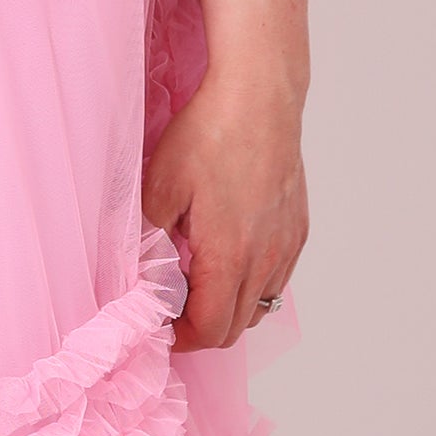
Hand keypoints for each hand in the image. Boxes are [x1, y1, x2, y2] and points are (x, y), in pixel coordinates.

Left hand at [143, 66, 308, 351]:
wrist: (258, 97)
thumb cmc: (210, 134)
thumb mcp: (158, 187)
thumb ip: (146, 243)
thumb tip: (138, 281)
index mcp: (229, 255)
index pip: (211, 329)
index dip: (182, 337)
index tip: (161, 326)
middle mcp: (266, 258)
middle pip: (237, 326)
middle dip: (202, 326)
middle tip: (173, 306)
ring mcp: (286, 245)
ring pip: (261, 306)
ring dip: (229, 307)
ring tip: (198, 281)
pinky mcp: (297, 229)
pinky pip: (277, 279)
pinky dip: (252, 284)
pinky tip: (228, 255)